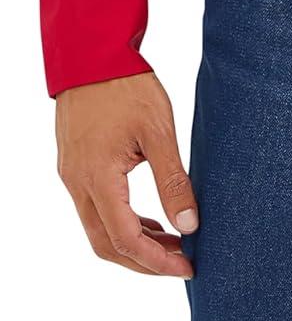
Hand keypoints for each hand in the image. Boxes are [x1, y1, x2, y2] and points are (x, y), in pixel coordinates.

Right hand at [55, 71, 196, 277]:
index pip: (125, 240)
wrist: (92, 53)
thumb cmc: (126, 87)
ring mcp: (72, 175)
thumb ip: (173, 181)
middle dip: (144, 261)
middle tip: (181, 262)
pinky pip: (94, 208)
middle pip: (106, 245)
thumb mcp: (159, 132)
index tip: (187, 266)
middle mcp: (78, 184)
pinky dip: (121, 221)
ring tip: (172, 242)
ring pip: (98, 229)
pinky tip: (148, 219)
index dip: (156, 261)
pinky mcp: (74, 165)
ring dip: (133, 242)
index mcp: (98, 178)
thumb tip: (189, 225)